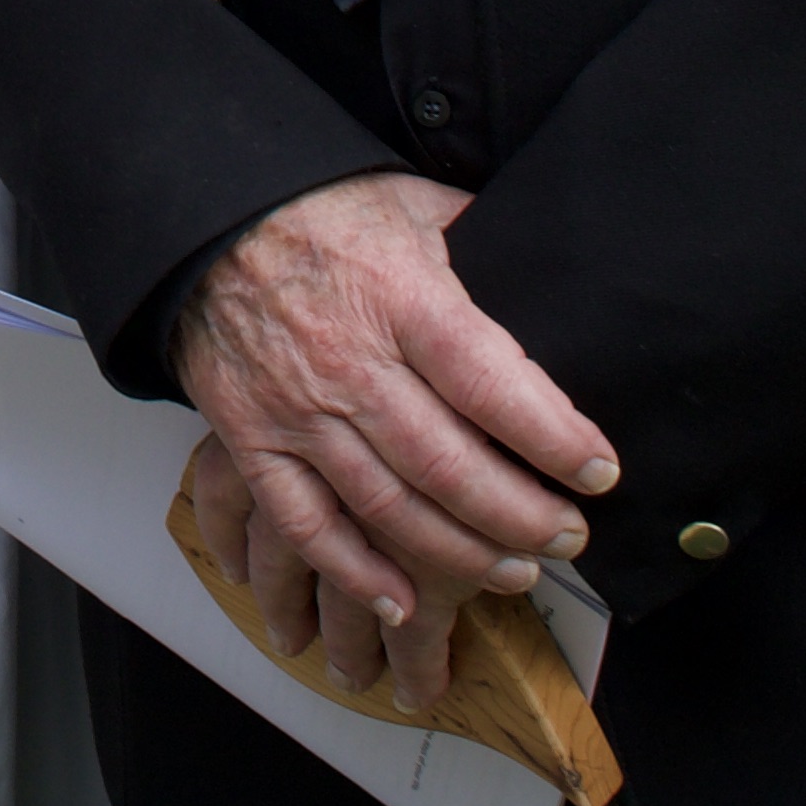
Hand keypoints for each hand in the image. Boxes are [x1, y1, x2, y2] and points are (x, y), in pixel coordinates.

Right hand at [170, 173, 617, 709]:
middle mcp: (349, 361)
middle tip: (570, 535)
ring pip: (389, 506)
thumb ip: (482, 240)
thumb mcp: (411, 203)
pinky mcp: (253, 439)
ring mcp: (297, 408)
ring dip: (462, 553)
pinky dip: (354, 572)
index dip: (554, 438)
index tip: (600, 470)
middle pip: (449, 463)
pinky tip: (404, 601)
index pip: (492, 383)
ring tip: (517, 572)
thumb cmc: (317, 210)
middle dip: (523, 514)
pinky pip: (306, 524)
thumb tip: (554, 261)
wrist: (206, 219)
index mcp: (398, 296)